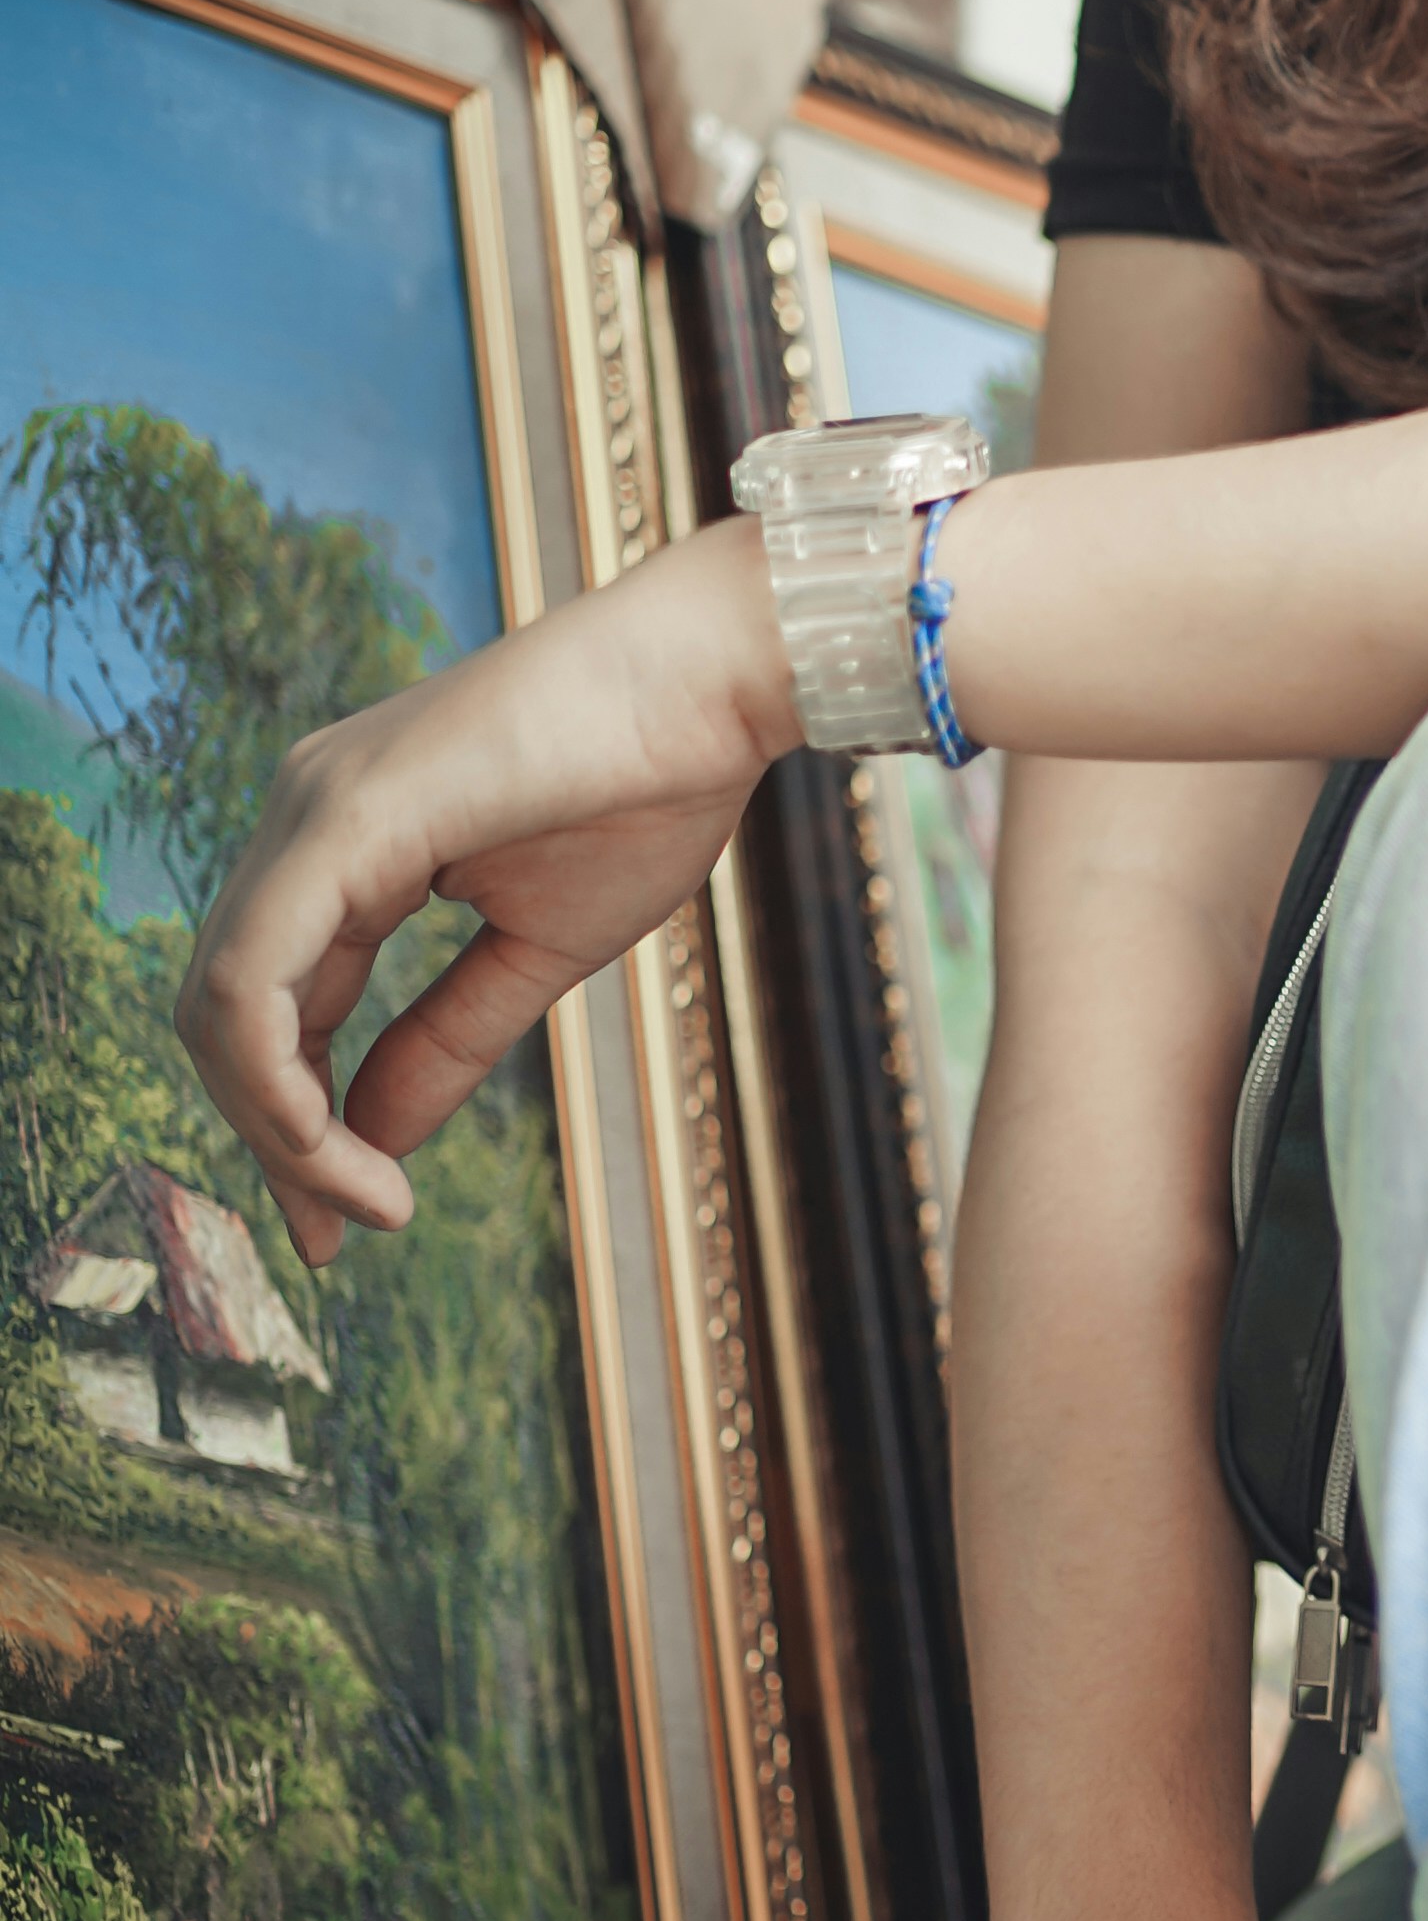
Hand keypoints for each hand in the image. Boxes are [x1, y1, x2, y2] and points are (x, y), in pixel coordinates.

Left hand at [178, 527, 794, 1263]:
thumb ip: (446, 1041)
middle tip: (343, 1237)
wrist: (714, 683)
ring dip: (276, 1131)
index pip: (271, 1006)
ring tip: (362, 1206)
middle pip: (224, 1017)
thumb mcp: (536, 952)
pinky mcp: (339, 819)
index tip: (356, 1224)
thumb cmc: (648, 789)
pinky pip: (252, 977)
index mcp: (344, 846)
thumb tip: (373, 1141)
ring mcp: (309, 811)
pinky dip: (277, 1082)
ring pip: (219, 1006)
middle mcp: (302, 819)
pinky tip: (338, 1147)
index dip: (293, 1126)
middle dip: (274, 1146)